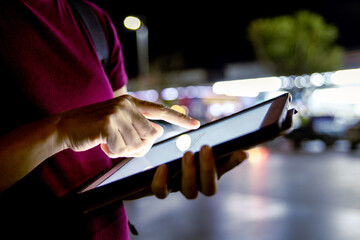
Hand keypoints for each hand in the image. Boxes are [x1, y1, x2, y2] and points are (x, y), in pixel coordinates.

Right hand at [57, 95, 199, 157]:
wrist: (65, 127)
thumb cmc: (94, 128)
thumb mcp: (118, 122)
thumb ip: (138, 125)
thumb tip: (158, 133)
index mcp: (132, 102)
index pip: (160, 111)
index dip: (179, 119)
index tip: (196, 124)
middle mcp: (127, 105)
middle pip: (152, 136)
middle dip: (139, 146)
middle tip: (121, 145)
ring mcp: (118, 113)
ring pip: (137, 144)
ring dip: (123, 150)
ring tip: (109, 142)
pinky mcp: (108, 124)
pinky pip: (121, 149)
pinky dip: (112, 152)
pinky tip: (101, 143)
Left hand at [151, 145, 246, 198]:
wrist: (147, 165)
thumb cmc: (176, 154)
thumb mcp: (194, 149)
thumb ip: (214, 150)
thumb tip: (241, 150)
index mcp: (206, 176)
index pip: (224, 172)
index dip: (232, 164)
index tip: (240, 151)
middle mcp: (195, 186)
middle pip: (208, 188)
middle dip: (209, 168)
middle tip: (205, 148)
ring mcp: (178, 188)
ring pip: (189, 191)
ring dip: (190, 173)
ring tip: (188, 154)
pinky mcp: (160, 188)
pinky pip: (161, 191)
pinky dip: (162, 181)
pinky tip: (162, 166)